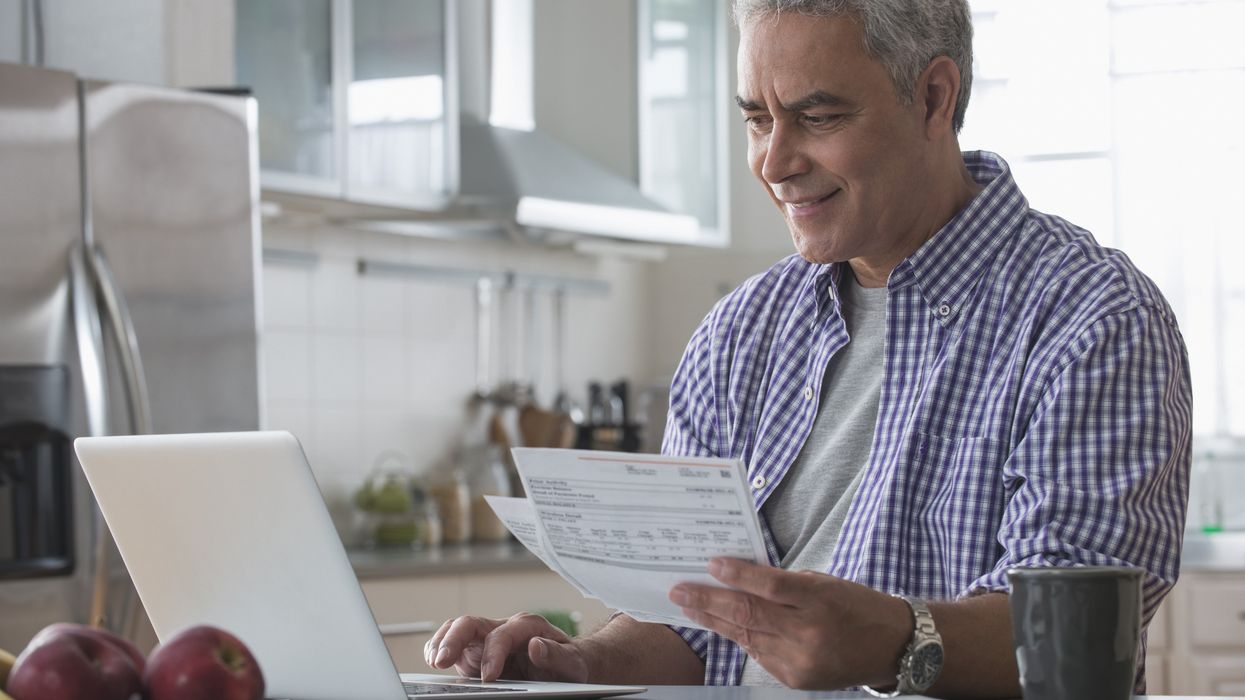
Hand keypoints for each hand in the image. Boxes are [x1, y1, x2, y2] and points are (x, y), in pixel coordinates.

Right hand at [424, 613, 588, 682]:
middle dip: (454, 640)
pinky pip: (453, 644)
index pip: (502, 634)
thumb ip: (556, 654)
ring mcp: (487, 639)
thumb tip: (536, 646)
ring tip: (434, 662)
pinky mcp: (477, 653)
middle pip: (471, 623)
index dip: (493, 654)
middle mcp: (503, 628)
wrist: (565, 665)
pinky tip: (433, 660)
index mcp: (527, 626)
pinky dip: (439, 648)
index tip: (488, 677)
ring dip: (442, 642)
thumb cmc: (570, 663)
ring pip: (457, 630)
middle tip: (442, 662)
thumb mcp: (573, 663)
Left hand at [669, 558, 909, 689]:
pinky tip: (724, 626)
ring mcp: (800, 659)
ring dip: (715, 621)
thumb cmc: (855, 606)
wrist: (891, 646)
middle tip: (680, 591)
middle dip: (708, 601)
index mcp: (819, 600)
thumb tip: (739, 578)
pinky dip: (742, 638)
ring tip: (691, 606)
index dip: (736, 575)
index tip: (711, 564)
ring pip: (747, 636)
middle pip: (749, 614)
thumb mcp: (824, 583)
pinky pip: (759, 654)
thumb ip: (784, 583)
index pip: (769, 586)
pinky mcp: (796, 679)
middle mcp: (808, 632)